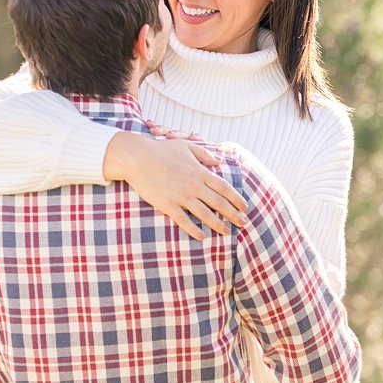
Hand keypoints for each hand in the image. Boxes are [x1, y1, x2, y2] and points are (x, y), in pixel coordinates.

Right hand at [103, 131, 247, 240]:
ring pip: (205, 214)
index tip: (245, 207)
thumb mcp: (185, 146)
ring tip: (226, 231)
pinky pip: (184, 220)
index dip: (236, 199)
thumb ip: (204, 154)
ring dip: (218, 224)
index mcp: (200, 171)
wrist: (137, 157)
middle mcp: (194, 185)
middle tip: (244, 223)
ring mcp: (181, 196)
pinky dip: (194, 229)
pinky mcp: (168, 205)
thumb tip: (219, 161)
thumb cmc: (160, 149)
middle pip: (219, 203)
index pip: (224, 188)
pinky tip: (202, 236)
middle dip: (234, 214)